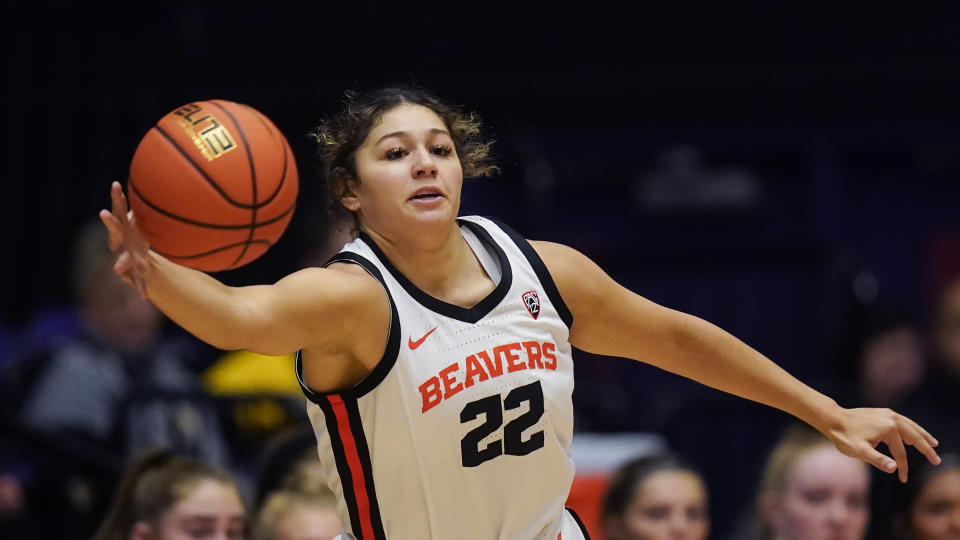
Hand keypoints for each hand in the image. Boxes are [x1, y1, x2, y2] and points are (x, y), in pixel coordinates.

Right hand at [99, 181, 151, 298]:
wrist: (136, 256)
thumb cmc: (139, 233)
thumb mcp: (144, 219)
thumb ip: (148, 205)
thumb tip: (160, 177)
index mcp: (123, 227)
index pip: (119, 208)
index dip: (117, 197)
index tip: (116, 184)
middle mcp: (119, 241)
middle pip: (115, 230)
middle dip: (110, 222)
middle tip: (103, 212)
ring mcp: (124, 255)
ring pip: (123, 259)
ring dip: (121, 264)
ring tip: (117, 269)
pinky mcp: (132, 270)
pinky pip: (136, 279)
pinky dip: (139, 286)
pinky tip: (144, 297)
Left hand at [827, 407, 939, 481]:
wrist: (833, 419)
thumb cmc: (844, 437)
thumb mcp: (859, 451)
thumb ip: (878, 460)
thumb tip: (895, 468)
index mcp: (889, 429)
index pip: (900, 453)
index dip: (903, 467)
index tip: (902, 479)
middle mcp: (892, 418)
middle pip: (914, 436)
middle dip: (926, 449)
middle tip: (937, 460)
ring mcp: (888, 413)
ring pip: (911, 426)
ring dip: (923, 436)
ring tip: (933, 444)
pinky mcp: (883, 412)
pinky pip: (903, 421)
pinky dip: (912, 428)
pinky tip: (913, 433)